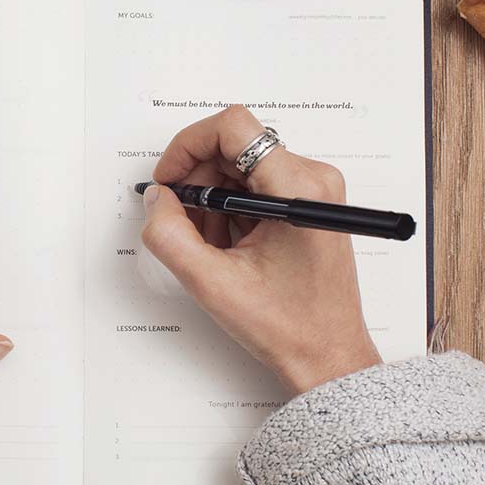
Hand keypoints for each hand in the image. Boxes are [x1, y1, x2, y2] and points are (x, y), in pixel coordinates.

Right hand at [141, 106, 380, 394]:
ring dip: (213, 200)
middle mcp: (313, 178)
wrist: (328, 357)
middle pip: (234, 147)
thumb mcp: (212, 284)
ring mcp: (313, 189)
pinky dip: (231, 210)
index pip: (233, 127)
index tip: (169, 180)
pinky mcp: (308, 202)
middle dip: (198, 181)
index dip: (188, 146)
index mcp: (298, 188)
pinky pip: (255, 185)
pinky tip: (229, 247)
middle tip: (182, 223)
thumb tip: (157, 198)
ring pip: (241, 167)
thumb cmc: (289, 326)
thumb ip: (170, 235)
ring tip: (212, 246)